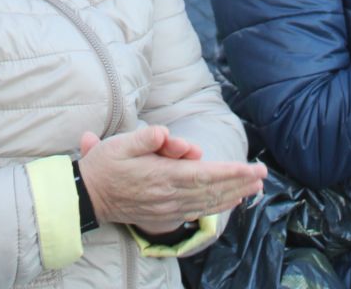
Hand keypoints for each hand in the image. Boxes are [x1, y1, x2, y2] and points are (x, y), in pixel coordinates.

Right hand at [77, 126, 266, 235]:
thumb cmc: (104, 165)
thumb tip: (169, 135)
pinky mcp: (165, 216)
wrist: (88, 196)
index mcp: (160, 176)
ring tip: (254, 188)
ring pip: (207, 203)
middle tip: (262, 175)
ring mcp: (167, 209)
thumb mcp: (120, 144)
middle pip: (211, 190)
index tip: (250, 168)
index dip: (229, 172)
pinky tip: (229, 201)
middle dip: (239, 182)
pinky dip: (217, 207)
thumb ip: (147, 138)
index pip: (203, 174)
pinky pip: (197, 212)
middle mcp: (168, 196)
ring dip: (233, 195)